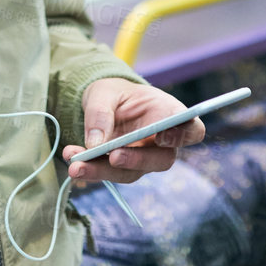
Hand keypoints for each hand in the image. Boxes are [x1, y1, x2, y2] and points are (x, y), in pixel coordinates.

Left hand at [61, 78, 204, 183]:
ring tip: (77, 165)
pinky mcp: (123, 168)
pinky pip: (110, 174)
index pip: (192, 130)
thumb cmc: (113, 93)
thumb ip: (100, 113)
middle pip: (161, 160)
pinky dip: (91, 170)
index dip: (182, 137)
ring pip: (132, 173)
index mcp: (168, 114)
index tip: (162, 136)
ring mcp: (143, 158)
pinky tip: (73, 163)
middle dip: (136, 161)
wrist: (100, 104)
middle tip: (113, 156)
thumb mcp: (103, 92)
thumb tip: (96, 143)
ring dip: (103, 171)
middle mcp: (161, 141)